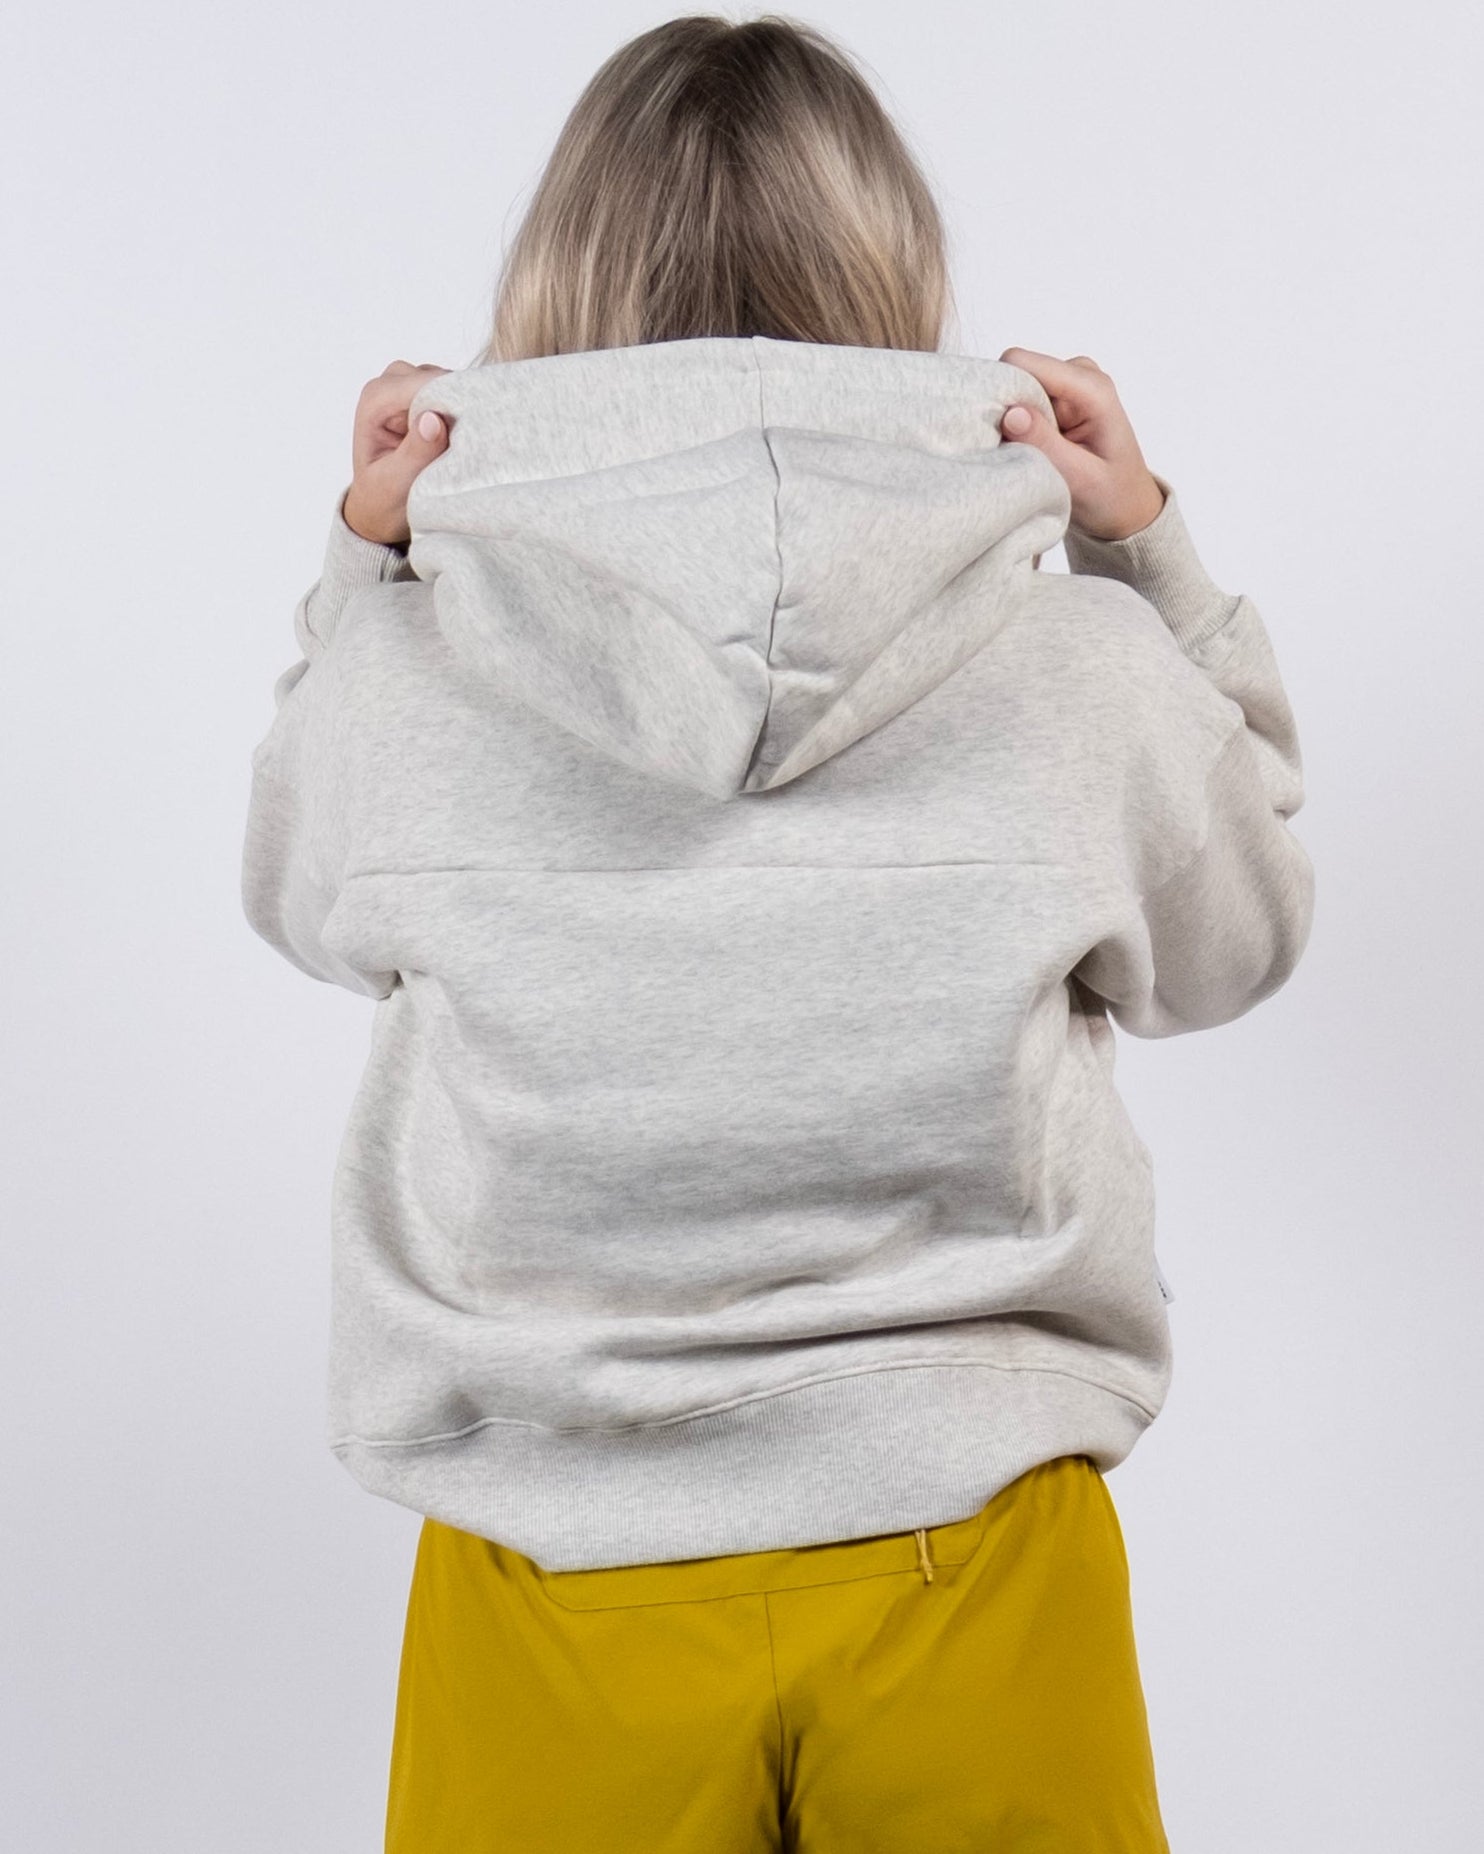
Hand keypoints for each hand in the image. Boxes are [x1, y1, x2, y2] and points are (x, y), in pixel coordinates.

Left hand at [341, 360, 452, 546]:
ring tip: (464, 443)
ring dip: (463, 409)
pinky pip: (456, 390)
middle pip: (438, 378)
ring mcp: (411, 385)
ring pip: (450, 381)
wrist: (382, 507)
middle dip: (457, 405)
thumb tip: (434, 419)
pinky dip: (465, 410)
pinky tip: (465, 436)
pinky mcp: (429, 393)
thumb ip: (416, 451)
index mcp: (375, 400)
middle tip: (469, 441)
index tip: (472, 428)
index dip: (450, 401)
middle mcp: (391, 384)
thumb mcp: (397, 482)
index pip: (421, 385)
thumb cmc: (384, 497)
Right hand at [996, 349, 1166, 542]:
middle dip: (1007, 412)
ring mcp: (1066, 384)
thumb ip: (1045, 444)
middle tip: (1019, 452)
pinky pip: (1020, 402)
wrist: (1127, 505)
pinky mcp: (1056, 397)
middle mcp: (1079, 374)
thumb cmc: (1111, 495)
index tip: (1000, 432)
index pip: (1023, 364)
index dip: (1002, 393)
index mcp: (1091, 387)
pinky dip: (1017, 429)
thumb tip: (1010, 413)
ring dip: (1012, 425)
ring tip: (1032, 456)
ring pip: (1014, 389)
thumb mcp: (1080, 479)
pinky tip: (1033, 452)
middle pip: (1016, 373)